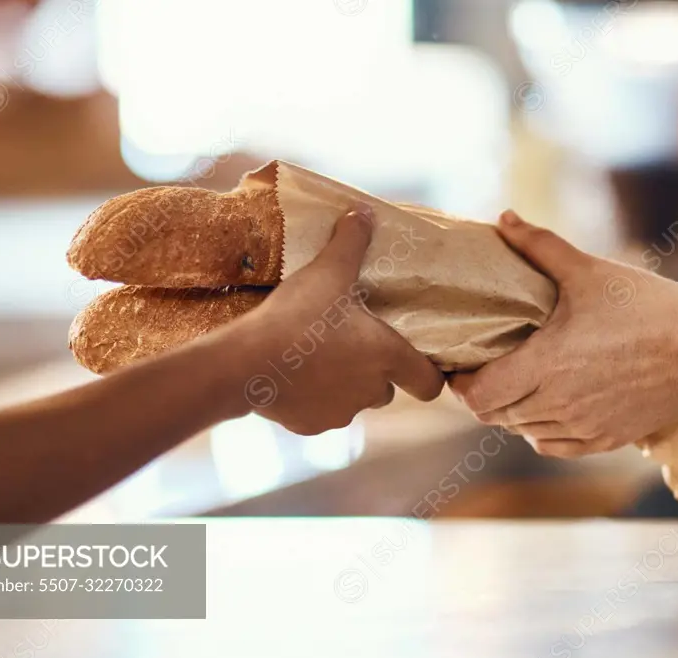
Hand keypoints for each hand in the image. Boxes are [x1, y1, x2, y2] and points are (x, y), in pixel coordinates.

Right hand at [217, 206, 443, 433]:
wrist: (247, 365)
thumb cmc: (299, 317)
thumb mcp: (328, 270)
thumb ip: (351, 241)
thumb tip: (363, 211)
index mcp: (386, 357)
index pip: (430, 383)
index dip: (429, 374)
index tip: (419, 363)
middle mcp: (371, 392)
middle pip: (386, 388)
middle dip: (373, 371)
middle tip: (349, 342)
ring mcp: (340, 414)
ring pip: (351, 401)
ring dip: (341, 384)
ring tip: (314, 356)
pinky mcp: (309, 426)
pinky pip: (317, 412)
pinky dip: (310, 398)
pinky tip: (290, 374)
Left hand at [449, 211, 677, 456]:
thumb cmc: (648, 306)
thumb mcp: (590, 271)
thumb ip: (540, 246)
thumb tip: (503, 217)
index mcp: (547, 365)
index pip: (479, 395)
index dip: (462, 383)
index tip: (463, 363)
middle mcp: (560, 404)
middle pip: (495, 416)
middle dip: (482, 394)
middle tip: (483, 368)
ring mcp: (584, 427)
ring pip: (523, 431)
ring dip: (510, 411)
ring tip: (514, 382)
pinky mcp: (606, 440)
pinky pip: (554, 445)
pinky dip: (540, 430)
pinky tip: (544, 407)